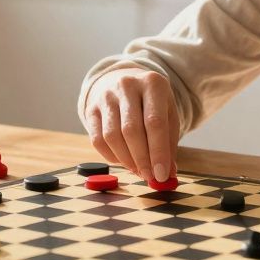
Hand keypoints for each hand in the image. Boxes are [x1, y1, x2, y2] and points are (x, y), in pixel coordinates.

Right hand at [82, 68, 179, 182]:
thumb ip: (169, 143)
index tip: (161, 175)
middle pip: (131, 130)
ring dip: (126, 160)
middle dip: (141, 159)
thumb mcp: (168, 115)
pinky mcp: (91, 108)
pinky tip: (124, 161)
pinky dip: (111, 157)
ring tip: (138, 170)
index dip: (158, 152)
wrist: (125, 82)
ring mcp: (106, 95)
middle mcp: (127, 85)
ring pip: (112, 136)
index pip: (155, 122)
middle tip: (149, 177)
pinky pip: (97, 140)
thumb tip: (167, 175)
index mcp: (153, 83)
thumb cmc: (151, 104)